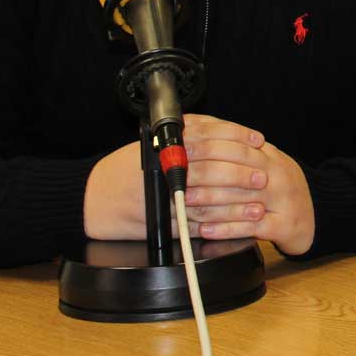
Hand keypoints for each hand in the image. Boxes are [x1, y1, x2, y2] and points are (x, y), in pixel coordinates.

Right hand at [81, 114, 317, 255]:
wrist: (91, 199)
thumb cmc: (123, 169)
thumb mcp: (152, 142)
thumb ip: (186, 136)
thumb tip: (225, 131)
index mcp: (163, 144)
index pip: (208, 134)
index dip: (236, 136)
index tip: (257, 140)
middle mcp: (164, 168)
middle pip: (212, 166)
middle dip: (242, 171)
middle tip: (264, 174)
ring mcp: (164, 196)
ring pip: (208, 197)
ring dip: (237, 201)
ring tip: (259, 203)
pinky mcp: (163, 222)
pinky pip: (197, 223)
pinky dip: (220, 223)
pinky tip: (237, 224)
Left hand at [180, 114, 316, 255]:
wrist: (314, 214)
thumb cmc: (280, 186)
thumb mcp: (264, 159)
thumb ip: (235, 145)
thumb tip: (196, 125)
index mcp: (269, 155)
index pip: (236, 143)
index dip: (207, 144)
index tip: (181, 147)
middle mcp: (276, 174)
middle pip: (236, 169)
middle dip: (202, 173)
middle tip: (177, 178)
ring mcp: (281, 200)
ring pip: (240, 199)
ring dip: (208, 202)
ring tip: (184, 203)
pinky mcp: (282, 225)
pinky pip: (250, 227)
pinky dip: (225, 230)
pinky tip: (206, 230)